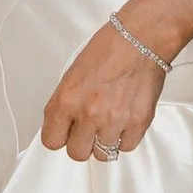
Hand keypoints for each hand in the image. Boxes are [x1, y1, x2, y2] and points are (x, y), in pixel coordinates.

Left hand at [39, 18, 172, 164]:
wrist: (140, 39)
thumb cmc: (108, 49)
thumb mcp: (72, 75)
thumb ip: (66, 104)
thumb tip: (64, 125)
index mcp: (67, 100)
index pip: (51, 141)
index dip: (59, 137)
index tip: (65, 133)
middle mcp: (89, 114)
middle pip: (77, 153)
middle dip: (81, 143)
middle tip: (88, 129)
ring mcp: (115, 121)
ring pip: (103, 154)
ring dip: (104, 140)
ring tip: (109, 121)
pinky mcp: (138, 123)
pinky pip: (125, 147)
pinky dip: (125, 137)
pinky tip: (124, 120)